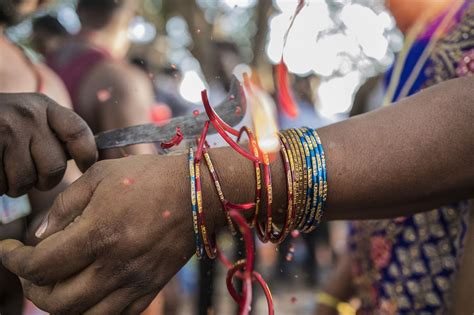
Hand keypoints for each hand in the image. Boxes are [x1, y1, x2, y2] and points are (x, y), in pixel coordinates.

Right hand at [0, 93, 96, 196]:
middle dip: (45, 179)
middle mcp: (26, 114)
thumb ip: (54, 133)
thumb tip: (90, 161)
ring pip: (26, 181)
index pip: (78, 131)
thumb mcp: (29, 116)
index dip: (87, 155)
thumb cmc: (1, 124)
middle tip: (31, 174)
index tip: (86, 168)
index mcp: (43, 105)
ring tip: (6, 170)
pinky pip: (2, 184)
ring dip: (17, 186)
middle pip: (54, 166)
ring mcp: (5, 130)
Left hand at [0, 155, 218, 313]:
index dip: (14, 260)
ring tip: (57, 281)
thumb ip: (65, 205)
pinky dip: (92, 309)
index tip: (8, 249)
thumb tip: (41, 235)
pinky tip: (89, 288)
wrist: (198, 193)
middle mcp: (115, 265)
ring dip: (59, 303)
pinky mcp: (151, 288)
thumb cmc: (149, 177)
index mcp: (100, 233)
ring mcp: (135, 281)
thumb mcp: (101, 175)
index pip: (40, 265)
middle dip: (32, 286)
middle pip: (55, 301)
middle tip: (29, 267)